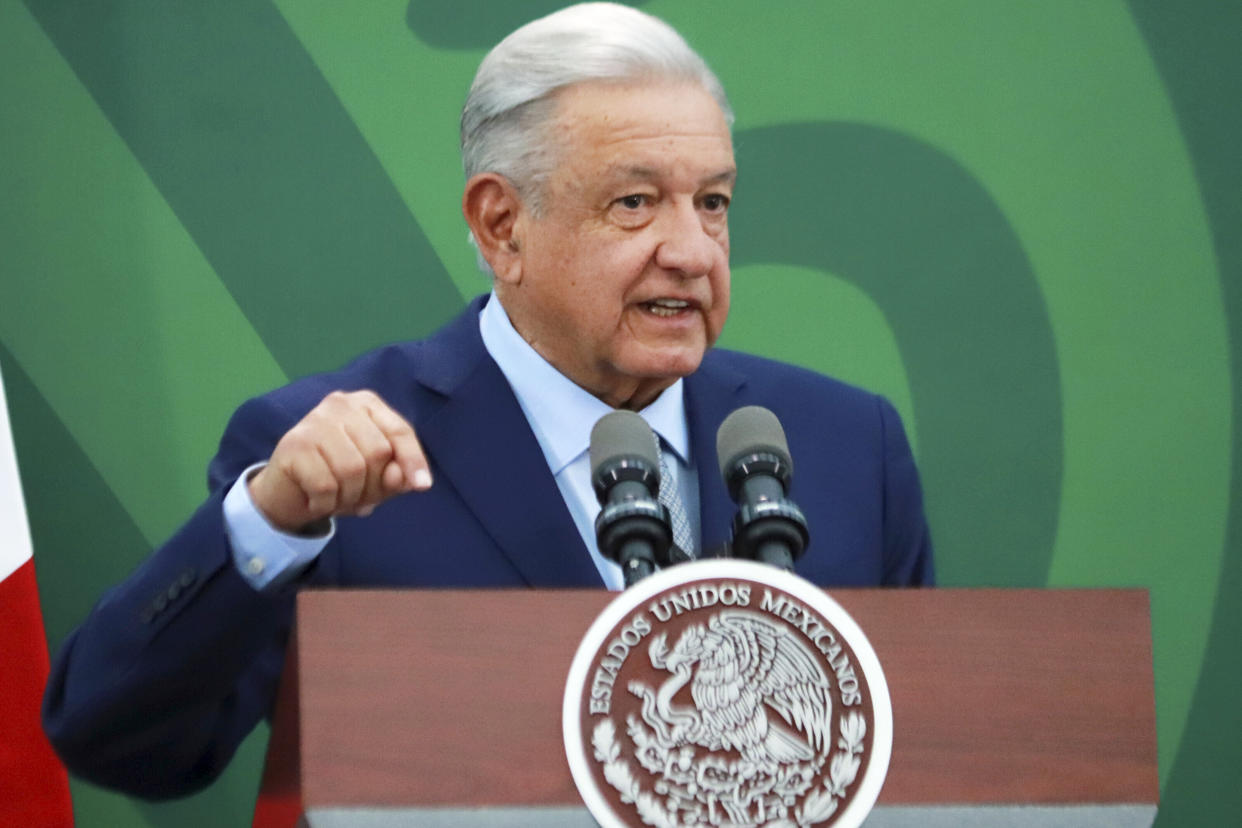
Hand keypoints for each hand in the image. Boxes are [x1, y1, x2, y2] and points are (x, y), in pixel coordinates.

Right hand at [247, 390, 430, 532]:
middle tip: (357, 497)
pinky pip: (325, 485)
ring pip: (352, 470)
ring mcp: (314, 420)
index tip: (423, 486)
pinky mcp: (293, 444)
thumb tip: (408, 479)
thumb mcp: (376, 479)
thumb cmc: (339, 478)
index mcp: (367, 404)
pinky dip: (325, 503)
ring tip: (337, 498)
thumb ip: (396, 475)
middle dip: (373, 486)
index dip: (413, 460)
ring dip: (348, 497)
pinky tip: (317, 500)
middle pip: (378, 452)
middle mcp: (340, 404)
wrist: (289, 493)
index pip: (400, 431)